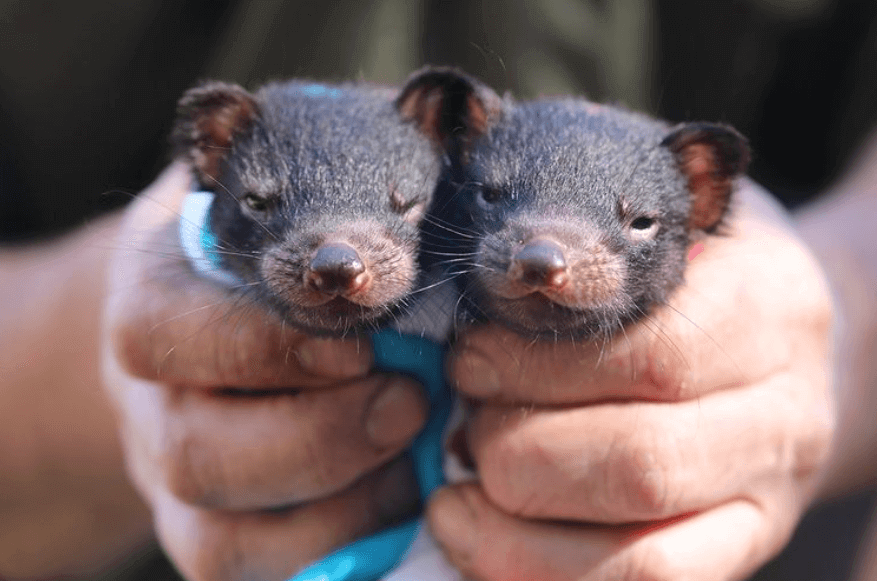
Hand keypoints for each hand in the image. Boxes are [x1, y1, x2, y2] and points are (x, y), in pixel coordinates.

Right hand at [102, 163, 427, 580]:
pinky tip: (405, 497)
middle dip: (320, 438)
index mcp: (156, 296)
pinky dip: (342, 551)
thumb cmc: (282, 246)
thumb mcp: (292, 192)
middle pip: (195, 453)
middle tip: (414, 402)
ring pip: (226, 535)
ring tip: (420, 454)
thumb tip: (446, 128)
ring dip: (342, 506)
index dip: (260, 349)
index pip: (165, 334)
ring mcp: (177, 477)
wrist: (229, 321)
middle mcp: (151, 399)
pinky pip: (261, 576)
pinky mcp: (217, 533)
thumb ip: (338, 180)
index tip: (360, 341)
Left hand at [429, 181, 834, 580]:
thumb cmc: (699, 270)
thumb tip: (481, 296)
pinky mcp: (742, 548)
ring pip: (640, 554)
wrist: (783, 340)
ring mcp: (768, 498)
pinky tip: (478, 534)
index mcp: (767, 308)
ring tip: (455, 489)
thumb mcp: (664, 227)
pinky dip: (540, 571)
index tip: (466, 357)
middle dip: (517, 447)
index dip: (537, 365)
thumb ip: (593, 253)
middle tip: (462, 414)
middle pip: (639, 462)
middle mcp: (783, 415)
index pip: (651, 354)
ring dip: (517, 529)